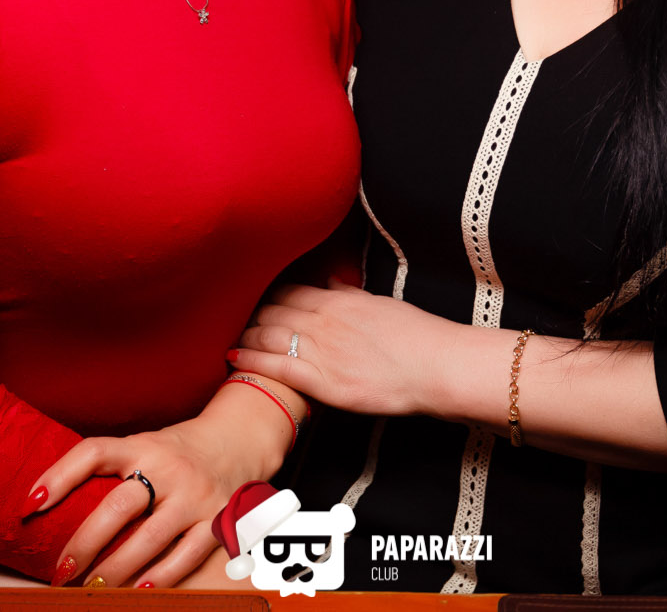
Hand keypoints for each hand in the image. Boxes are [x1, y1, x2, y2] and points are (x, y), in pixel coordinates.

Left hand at [29, 415, 273, 588]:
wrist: (239, 441)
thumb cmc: (175, 452)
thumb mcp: (142, 446)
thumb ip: (109, 472)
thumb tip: (50, 509)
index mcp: (142, 445)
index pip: (94, 452)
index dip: (58, 475)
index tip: (29, 504)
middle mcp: (169, 468)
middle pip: (119, 507)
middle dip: (84, 544)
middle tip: (60, 571)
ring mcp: (196, 495)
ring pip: (149, 539)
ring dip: (115, 570)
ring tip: (91, 590)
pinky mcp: (219, 520)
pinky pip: (185, 556)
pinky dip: (158, 578)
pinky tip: (136, 592)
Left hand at [232, 278, 471, 416]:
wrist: (436, 366)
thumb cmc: (417, 336)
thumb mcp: (380, 304)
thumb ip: (349, 295)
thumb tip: (330, 283)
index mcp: (338, 300)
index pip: (289, 292)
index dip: (267, 297)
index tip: (255, 302)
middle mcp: (324, 321)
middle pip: (272, 312)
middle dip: (250, 316)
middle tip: (234, 322)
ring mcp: (321, 350)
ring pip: (269, 337)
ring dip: (245, 337)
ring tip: (230, 340)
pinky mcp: (323, 382)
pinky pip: (277, 368)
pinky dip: (251, 362)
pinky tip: (233, 359)